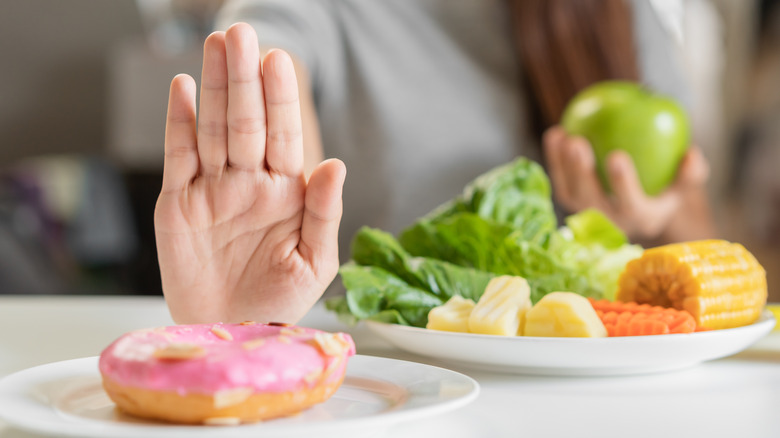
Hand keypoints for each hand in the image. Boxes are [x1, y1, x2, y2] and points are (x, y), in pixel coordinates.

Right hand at [154, 23, 345, 323]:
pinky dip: (179, 123)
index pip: (284, 135)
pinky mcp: (178, 203)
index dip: (280, 99)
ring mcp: (212, 189)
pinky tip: (184, 89)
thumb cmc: (278, 302)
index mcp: (285, 193)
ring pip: (212, 129)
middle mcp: (249, 183)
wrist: (230, 333)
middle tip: (241, 35)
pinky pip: (178, 156)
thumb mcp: (314, 263)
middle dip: (244, 79)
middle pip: (245, 122)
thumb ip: (324, 213)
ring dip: (214, 88)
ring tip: (216, 46)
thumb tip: (335, 164)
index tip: (279, 61)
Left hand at [543, 126, 709, 241]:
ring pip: (570, 193)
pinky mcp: (572, 203)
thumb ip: (692, 172)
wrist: (641, 200)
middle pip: (591, 201)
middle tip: (578, 142)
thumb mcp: (684, 182)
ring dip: (562, 165)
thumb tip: (691, 154)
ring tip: (563, 135)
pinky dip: (554, 159)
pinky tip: (556, 132)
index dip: (622, 184)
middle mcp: (612, 223)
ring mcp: (588, 215)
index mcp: (642, 219)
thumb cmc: (666, 185)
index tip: (616, 154)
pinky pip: (560, 181)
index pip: (631, 205)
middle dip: (581, 173)